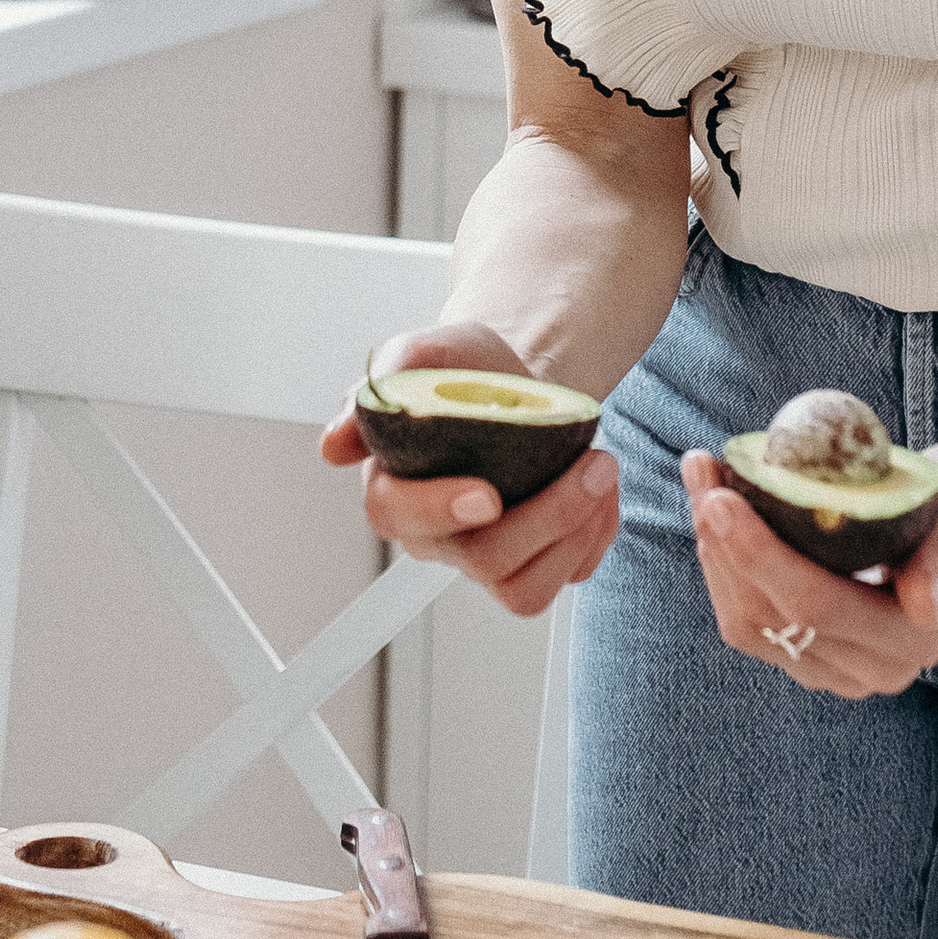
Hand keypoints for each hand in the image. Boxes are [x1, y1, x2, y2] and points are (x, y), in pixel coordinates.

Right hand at [319, 322, 619, 619]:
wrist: (514, 377)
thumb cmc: (463, 369)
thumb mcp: (423, 352)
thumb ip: (385, 382)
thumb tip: (334, 444)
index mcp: (395, 487)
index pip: (398, 515)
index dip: (440, 510)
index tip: (487, 493)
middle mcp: (437, 535)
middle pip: (481, 558)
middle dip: (546, 515)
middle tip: (592, 462)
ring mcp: (486, 556)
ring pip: (525, 586)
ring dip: (576, 532)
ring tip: (602, 470)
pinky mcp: (534, 563)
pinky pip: (568, 575)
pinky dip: (597, 535)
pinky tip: (602, 490)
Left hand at [679, 437, 937, 698]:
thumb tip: (924, 606)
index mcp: (913, 642)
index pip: (816, 605)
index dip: (760, 556)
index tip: (721, 498)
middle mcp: (874, 670)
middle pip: (770, 617)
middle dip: (722, 545)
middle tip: (701, 474)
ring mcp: (837, 669)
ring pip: (748, 622)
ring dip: (713, 551)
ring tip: (703, 481)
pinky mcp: (809, 655)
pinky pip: (748, 618)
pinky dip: (724, 563)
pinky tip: (717, 510)